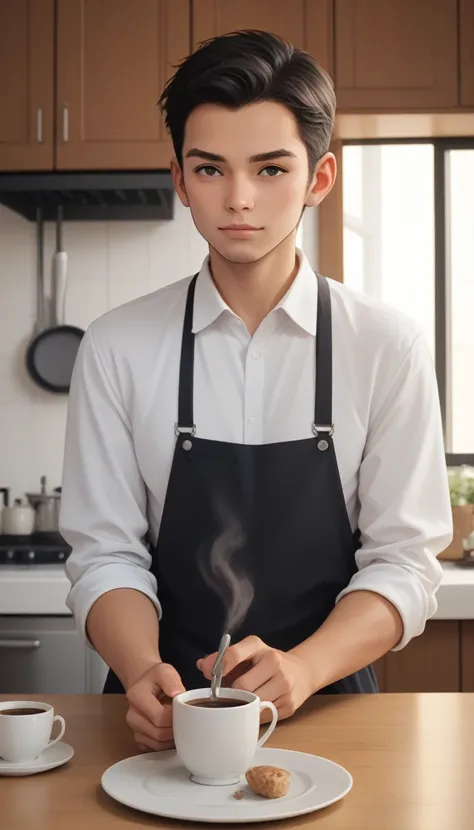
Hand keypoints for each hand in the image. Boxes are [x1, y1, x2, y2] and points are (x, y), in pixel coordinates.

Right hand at [125, 662, 184, 751]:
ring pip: (157, 743)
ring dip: (171, 737)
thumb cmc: (156, 678)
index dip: (176, 717)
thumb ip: (172, 681)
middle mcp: (131, 715)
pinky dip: (166, 742)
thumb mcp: (165, 671)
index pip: (160, 717)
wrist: (145, 684)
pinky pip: (155, 747)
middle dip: (175, 728)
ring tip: (177, 722)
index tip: (184, 710)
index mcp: (136, 696)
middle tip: (183, 718)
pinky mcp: (138, 738)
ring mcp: (134, 729)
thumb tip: (178, 695)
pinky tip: (170, 729)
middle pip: (158, 733)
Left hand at [197, 636, 313, 720]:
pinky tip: (256, 708)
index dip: (218, 667)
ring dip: (244, 706)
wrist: (302, 671)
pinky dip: (255, 715)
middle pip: (242, 686)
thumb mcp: (248, 653)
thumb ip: (223, 658)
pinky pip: (262, 716)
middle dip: (233, 693)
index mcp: (259, 647)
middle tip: (229, 695)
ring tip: (243, 702)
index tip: (210, 676)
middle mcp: (274, 662)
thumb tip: (201, 666)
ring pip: (253, 703)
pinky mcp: (290, 704)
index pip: (234, 655)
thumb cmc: (266, 663)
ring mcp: (284, 684)